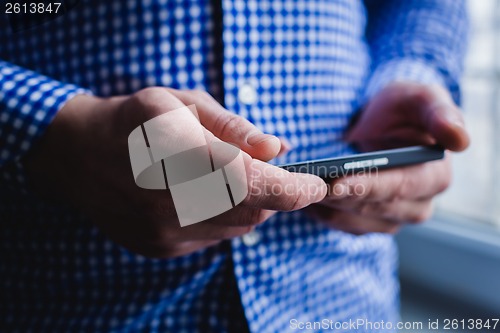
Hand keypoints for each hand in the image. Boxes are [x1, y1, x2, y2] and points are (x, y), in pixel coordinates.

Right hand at [24, 87, 326, 256]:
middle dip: (272, 191)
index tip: (317, 184)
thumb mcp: (182, 103)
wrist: (77, 156)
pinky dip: (224, 217)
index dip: (293, 187)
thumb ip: (234, 128)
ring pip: (237, 226)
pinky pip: (214, 237)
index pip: (251, 181)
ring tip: (225, 177)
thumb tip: (279, 148)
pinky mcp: (161, 247)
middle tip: (264, 169)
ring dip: (248, 204)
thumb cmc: (134, 120)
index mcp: (178, 152)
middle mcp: (171, 200)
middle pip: (252, 209)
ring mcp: (164, 231)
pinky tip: (201, 196)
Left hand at [306, 82, 469, 233]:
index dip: (367, 186)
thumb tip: (459, 139)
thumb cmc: (401, 108)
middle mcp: (418, 203)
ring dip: (327, 208)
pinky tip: (303, 198)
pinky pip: (343, 225)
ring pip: (356, 221)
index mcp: (434, 176)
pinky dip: (322, 213)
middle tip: (307, 186)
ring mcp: (392, 216)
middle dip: (340, 197)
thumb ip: (439, 113)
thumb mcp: (420, 99)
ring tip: (299, 191)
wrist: (380, 122)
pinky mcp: (369, 221)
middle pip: (374, 207)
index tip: (335, 182)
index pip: (399, 187)